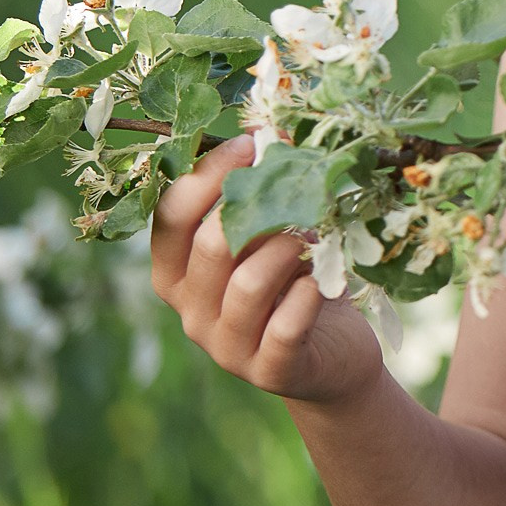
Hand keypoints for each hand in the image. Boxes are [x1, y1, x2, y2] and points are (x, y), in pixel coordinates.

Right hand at [150, 134, 384, 405]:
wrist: (335, 354)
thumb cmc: (295, 282)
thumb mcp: (270, 237)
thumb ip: (258, 200)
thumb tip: (271, 134)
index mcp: (177, 275)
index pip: (170, 218)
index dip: (206, 175)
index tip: (251, 141)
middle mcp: (191, 313)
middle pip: (208, 246)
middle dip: (257, 207)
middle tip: (297, 187)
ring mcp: (226, 348)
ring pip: (247, 283)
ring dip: (287, 249)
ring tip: (310, 239)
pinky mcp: (270, 371)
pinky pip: (285, 325)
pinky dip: (309, 295)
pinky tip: (322, 282)